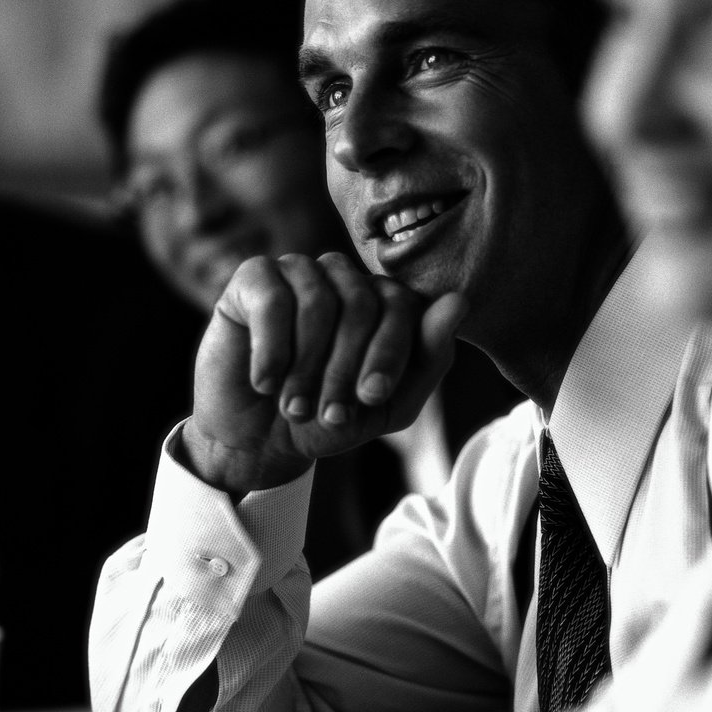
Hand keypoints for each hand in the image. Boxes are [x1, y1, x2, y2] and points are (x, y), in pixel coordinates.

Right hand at [182, 252, 465, 495]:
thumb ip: (428, 357)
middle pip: (361, 303)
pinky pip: (272, 299)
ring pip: (317, 300)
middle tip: (329, 411)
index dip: (389, 353)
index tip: (371, 398)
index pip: (401, 305)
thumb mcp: (388, 405)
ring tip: (294, 405)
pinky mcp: (252, 278)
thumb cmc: (326, 418)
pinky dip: (271, 349)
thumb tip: (459, 302)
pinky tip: (265, 381)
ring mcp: (297, 271)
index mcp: (380, 298)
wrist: (258, 440)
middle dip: (346, 367)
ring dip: (307, 366)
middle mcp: (342, 276)